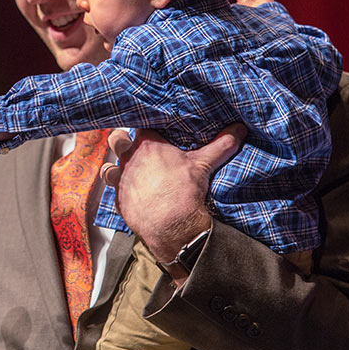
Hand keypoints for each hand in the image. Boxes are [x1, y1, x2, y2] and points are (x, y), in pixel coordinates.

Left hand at [101, 125, 245, 265]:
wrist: (173, 224)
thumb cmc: (185, 190)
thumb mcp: (204, 164)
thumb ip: (220, 144)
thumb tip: (239, 129)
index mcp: (148, 145)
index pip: (139, 125)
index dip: (142, 125)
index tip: (147, 128)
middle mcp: (130, 159)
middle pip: (116, 140)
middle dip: (120, 140)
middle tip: (128, 145)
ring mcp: (122, 180)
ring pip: (108, 168)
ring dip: (114, 169)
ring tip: (125, 173)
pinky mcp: (120, 200)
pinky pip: (115, 193)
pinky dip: (121, 193)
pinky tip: (131, 196)